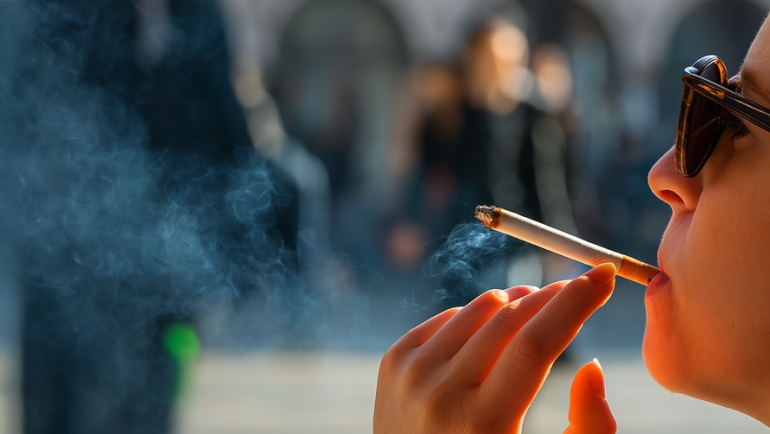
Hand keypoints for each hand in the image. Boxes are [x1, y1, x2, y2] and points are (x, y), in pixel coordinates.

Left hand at [373, 263, 616, 433]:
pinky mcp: (394, 361)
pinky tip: (489, 335)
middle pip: (509, 319)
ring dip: (516, 302)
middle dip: (552, 297)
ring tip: (535, 308)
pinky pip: (448, 319)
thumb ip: (587, 427)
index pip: (534, 345)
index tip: (604, 275)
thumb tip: (592, 366)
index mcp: (481, 423)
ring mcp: (411, 373)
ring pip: (478, 309)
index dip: (574, 304)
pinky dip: (476, 319)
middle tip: (579, 287)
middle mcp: (439, 393)